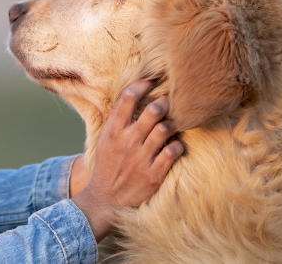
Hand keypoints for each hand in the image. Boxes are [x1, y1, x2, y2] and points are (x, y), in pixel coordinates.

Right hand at [71, 80, 182, 240]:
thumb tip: (133, 98)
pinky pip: (173, 151)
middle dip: (164, 102)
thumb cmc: (107, 166)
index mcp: (113, 131)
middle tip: (169, 102)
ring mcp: (141, 158)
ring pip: (165, 129)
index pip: (128, 98)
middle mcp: (127, 141)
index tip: (151, 81)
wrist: (106, 199)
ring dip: (172, 124)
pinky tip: (174, 146)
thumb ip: (117, 121)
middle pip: (153, 111)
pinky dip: (177, 145)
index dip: (142, 85)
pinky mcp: (154, 174)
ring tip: (172, 125)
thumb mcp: (105, 140)